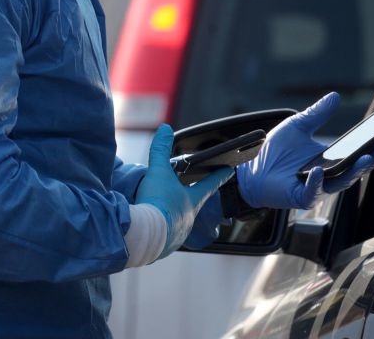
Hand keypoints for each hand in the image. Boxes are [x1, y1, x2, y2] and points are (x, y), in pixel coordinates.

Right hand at [136, 124, 233, 257]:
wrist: (143, 234)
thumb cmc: (156, 201)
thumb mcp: (158, 172)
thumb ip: (161, 150)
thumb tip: (165, 127)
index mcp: (192, 201)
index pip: (210, 185)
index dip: (219, 176)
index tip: (230, 170)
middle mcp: (189, 219)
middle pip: (193, 206)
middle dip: (189, 199)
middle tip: (185, 191)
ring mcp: (179, 235)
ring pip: (179, 223)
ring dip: (172, 217)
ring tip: (162, 212)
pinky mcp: (165, 247)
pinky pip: (166, 237)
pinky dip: (162, 231)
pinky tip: (154, 229)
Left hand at [237, 93, 373, 210]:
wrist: (250, 171)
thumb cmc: (274, 151)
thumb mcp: (297, 126)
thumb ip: (316, 114)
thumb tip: (335, 96)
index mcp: (333, 158)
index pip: (361, 149)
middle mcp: (331, 174)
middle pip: (360, 166)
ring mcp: (319, 187)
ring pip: (344, 181)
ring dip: (356, 169)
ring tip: (368, 155)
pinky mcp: (303, 197)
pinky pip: (314, 191)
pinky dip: (318, 181)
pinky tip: (320, 170)